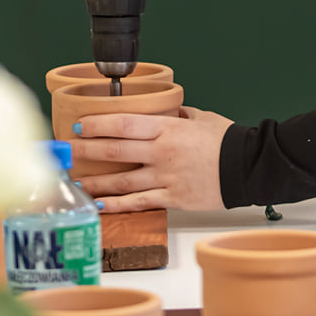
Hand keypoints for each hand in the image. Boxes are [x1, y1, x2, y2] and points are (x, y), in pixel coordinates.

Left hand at [70, 105, 232, 211]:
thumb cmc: (229, 141)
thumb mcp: (201, 117)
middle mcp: (162, 153)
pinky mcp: (172, 198)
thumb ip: (177, 115)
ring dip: (95, 182)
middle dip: (86, 150)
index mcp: (168, 129)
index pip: (124, 124)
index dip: (98, 125)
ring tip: (74, 181)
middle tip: (66, 151)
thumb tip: (161, 110)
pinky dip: (117, 204)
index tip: (80, 125)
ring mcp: (165, 178)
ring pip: (121, 181)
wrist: (249, 168)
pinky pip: (139, 202)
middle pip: (115, 151)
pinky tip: (100, 204)